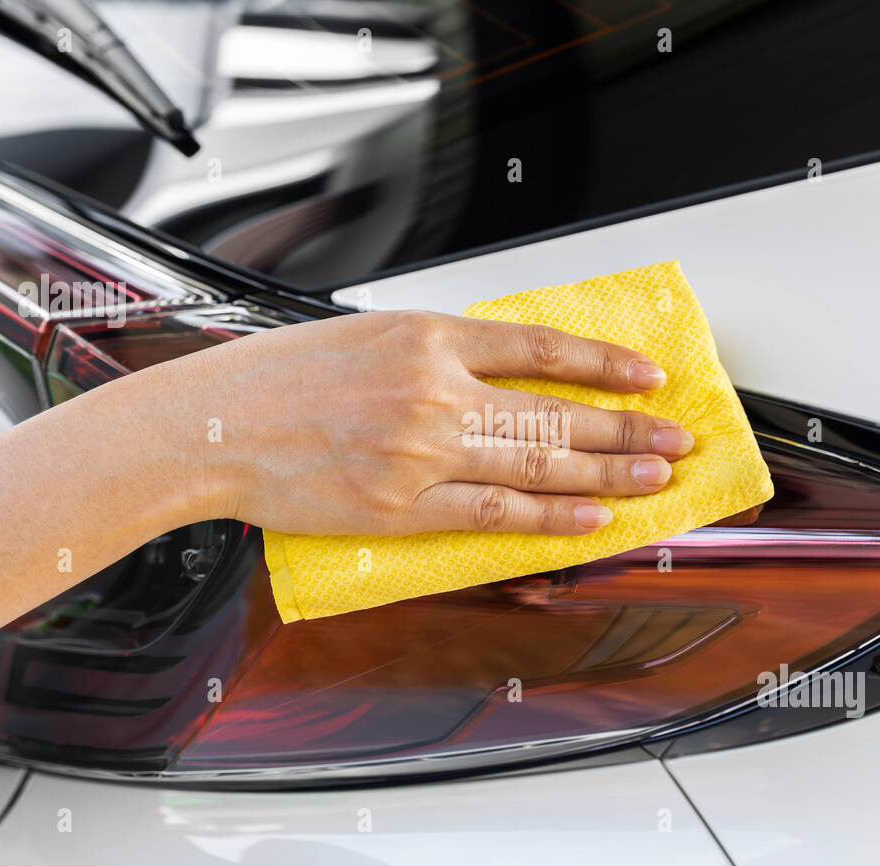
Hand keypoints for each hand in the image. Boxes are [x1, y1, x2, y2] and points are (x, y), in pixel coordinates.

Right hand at [180, 310, 693, 534]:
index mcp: (425, 336)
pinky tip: (593, 517)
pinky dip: (550, 516)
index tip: (645, 377)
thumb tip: (499, 372)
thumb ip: (434, 353)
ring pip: (538, 462)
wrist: (206, 427)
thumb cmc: (274, 379)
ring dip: (607, 471)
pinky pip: (494, 512)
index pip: (540, 349)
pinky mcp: (402, 507)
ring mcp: (422, 452)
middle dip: (625, 426)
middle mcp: (434, 391)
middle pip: (554, 410)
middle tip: (673, 437)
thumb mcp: (363, 334)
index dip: (603, 364)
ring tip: (655, 476)